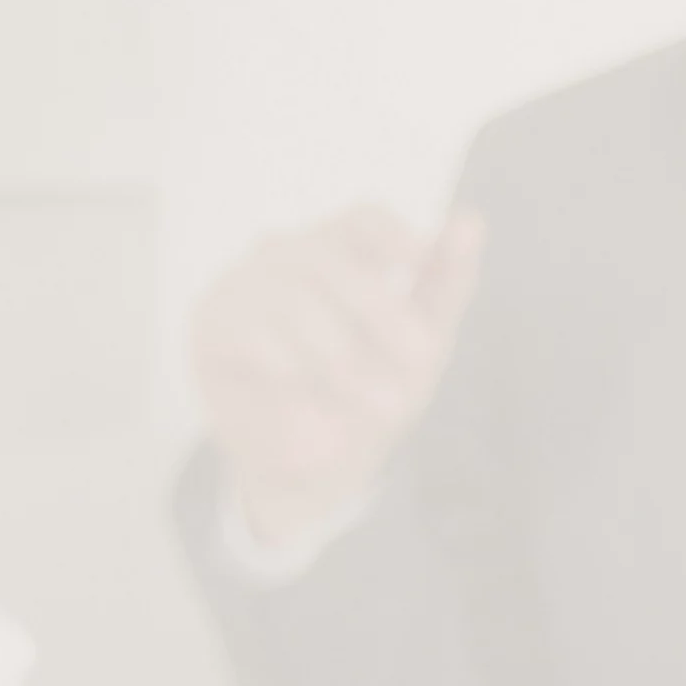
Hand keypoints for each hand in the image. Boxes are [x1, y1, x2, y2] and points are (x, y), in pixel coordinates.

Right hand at [191, 205, 481, 554]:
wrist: (318, 466)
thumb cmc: (373, 389)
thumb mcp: (421, 345)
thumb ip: (445, 283)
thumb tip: (473, 219)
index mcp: (343, 250)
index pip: (363, 219)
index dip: (390, 233)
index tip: (416, 259)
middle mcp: (289, 255)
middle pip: (332, 263)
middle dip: (381, 311)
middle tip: (419, 359)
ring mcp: (245, 284)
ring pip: (294, 299)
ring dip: (343, 353)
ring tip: (379, 403)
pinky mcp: (212, 323)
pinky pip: (252, 330)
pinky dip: (292, 367)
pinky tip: (313, 396)